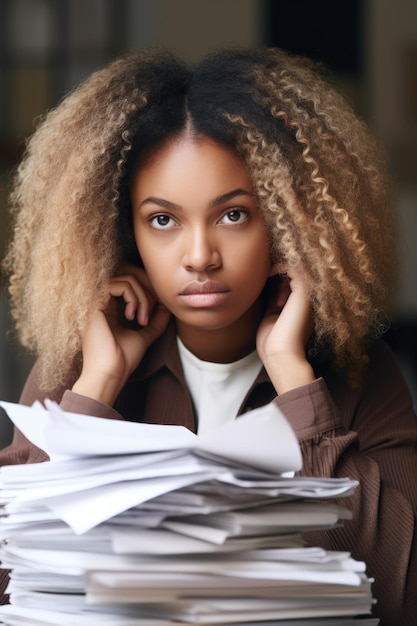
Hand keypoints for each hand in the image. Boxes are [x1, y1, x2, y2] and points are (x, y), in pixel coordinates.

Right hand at [72, 265, 170, 404]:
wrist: (110, 373)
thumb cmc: (123, 360)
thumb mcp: (145, 336)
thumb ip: (155, 321)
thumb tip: (168, 307)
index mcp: (110, 308)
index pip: (131, 283)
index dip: (150, 289)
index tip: (160, 308)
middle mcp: (101, 301)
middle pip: (130, 274)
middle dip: (149, 289)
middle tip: (154, 311)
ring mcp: (97, 299)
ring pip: (128, 279)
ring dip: (144, 298)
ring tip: (143, 320)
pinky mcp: (95, 301)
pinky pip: (121, 285)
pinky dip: (134, 298)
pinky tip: (133, 317)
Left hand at [256, 265, 315, 393]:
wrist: (280, 356)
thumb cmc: (273, 342)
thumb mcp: (271, 315)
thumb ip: (274, 300)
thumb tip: (272, 286)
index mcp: (302, 305)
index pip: (292, 279)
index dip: (277, 274)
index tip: (264, 278)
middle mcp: (309, 299)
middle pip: (296, 271)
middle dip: (278, 270)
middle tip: (266, 277)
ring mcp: (308, 294)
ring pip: (297, 267)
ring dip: (280, 270)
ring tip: (269, 277)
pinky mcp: (304, 292)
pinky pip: (295, 266)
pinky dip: (282, 265)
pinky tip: (270, 272)